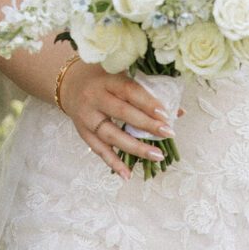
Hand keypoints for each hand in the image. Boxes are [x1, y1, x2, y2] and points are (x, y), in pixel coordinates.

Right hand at [58, 63, 174, 176]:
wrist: (70, 84)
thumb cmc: (103, 78)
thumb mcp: (122, 75)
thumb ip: (148, 91)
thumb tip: (179, 112)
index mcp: (107, 79)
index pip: (130, 91)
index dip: (148, 103)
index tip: (166, 115)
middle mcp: (94, 97)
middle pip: (122, 113)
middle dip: (147, 125)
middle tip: (168, 134)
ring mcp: (87, 117)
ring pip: (111, 135)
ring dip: (135, 148)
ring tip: (157, 155)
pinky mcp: (82, 132)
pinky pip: (98, 149)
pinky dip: (113, 162)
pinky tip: (127, 175)